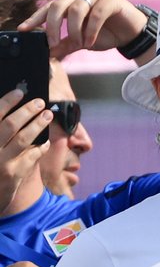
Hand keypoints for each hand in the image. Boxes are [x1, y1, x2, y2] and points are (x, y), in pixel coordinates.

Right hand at [0, 88, 51, 209]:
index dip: (6, 102)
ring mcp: (0, 162)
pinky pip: (31, 157)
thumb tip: (14, 108)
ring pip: (22, 139)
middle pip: (10, 125)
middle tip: (40, 102)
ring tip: (47, 115)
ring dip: (37, 125)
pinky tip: (45, 142)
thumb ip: (1, 129)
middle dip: (27, 111)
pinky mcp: (12, 175)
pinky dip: (39, 148)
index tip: (19, 92)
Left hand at [20, 0, 147, 60]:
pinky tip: (90, 41)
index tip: (24, 30)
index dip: (35, 19)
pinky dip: (90, 30)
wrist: (134, 34)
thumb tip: (48, 52)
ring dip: (74, 30)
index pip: (48, 8)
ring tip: (80, 44)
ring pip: (75, 9)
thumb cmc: (108, 35)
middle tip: (52, 43)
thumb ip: (66, 44)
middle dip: (53, 26)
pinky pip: (95, 14)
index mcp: (70, 2)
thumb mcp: (83, 42)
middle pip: (58, 6)